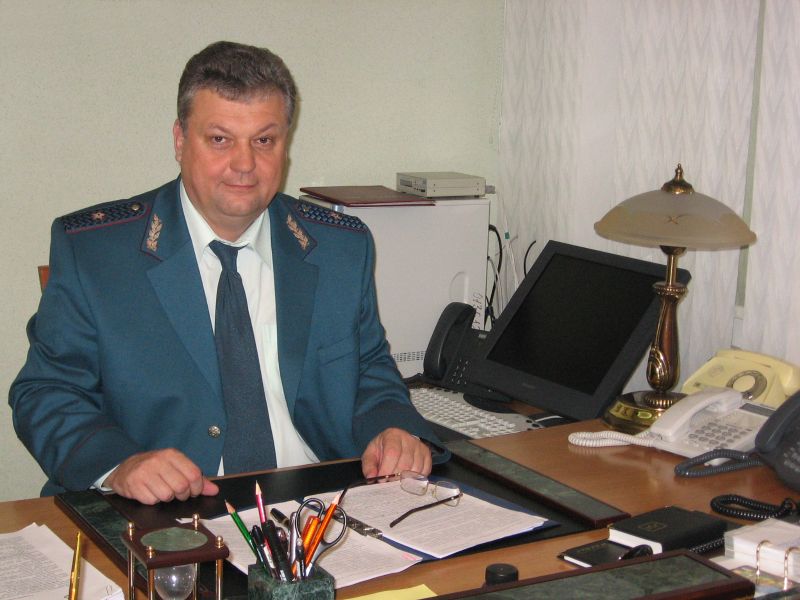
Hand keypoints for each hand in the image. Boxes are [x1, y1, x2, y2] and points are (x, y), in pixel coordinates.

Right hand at [103, 448, 218, 504]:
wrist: (125, 469)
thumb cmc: (155, 469)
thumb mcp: (176, 467)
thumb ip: (196, 478)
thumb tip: (214, 490)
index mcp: (172, 454)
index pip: (193, 474)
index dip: (197, 488)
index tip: (193, 491)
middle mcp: (158, 461)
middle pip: (181, 486)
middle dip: (182, 495)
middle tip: (177, 494)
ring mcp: (145, 472)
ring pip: (167, 495)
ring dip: (167, 498)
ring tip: (162, 491)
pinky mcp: (134, 484)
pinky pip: (152, 500)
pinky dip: (153, 501)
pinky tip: (150, 493)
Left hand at [361, 428, 431, 477]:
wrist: (396, 443)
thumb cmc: (382, 449)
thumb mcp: (371, 454)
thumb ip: (369, 466)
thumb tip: (371, 477)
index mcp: (392, 435)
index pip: (392, 453)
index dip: (387, 469)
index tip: (382, 481)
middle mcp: (408, 439)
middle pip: (405, 462)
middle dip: (396, 477)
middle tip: (389, 485)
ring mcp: (420, 446)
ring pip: (415, 469)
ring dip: (405, 480)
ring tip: (397, 483)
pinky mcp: (427, 455)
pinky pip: (424, 471)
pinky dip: (416, 479)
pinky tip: (407, 480)